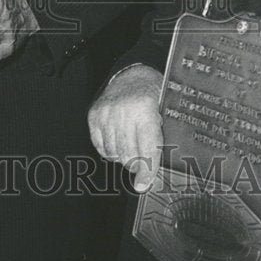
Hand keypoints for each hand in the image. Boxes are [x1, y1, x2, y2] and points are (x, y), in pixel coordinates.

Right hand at [88, 64, 163, 191]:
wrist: (132, 75)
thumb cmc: (154, 94)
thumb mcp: (166, 113)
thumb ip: (164, 140)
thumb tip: (156, 175)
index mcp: (146, 109)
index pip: (147, 149)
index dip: (147, 171)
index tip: (143, 185)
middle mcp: (124, 111)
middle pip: (128, 155)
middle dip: (137, 165)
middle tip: (144, 162)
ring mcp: (106, 113)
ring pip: (114, 153)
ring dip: (124, 157)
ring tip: (133, 146)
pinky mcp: (94, 116)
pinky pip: (101, 146)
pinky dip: (111, 150)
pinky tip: (120, 141)